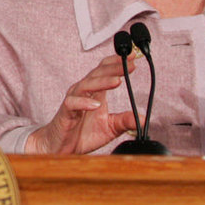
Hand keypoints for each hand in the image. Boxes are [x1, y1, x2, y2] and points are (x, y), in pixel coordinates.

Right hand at [26, 52, 141, 153]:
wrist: (60, 148)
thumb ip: (124, 121)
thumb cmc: (82, 133)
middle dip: (114, 68)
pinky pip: (73, 103)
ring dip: (102, 82)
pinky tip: (96, 104)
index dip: (117, 62)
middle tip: (129, 64)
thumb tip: (143, 120)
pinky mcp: (65, 113)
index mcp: (95, 91)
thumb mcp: (109, 128)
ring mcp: (74, 100)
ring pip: (86, 85)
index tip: (133, 56)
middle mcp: (84, 91)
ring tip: (117, 81)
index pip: (105, 70)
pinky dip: (84, 103)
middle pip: (98, 73)